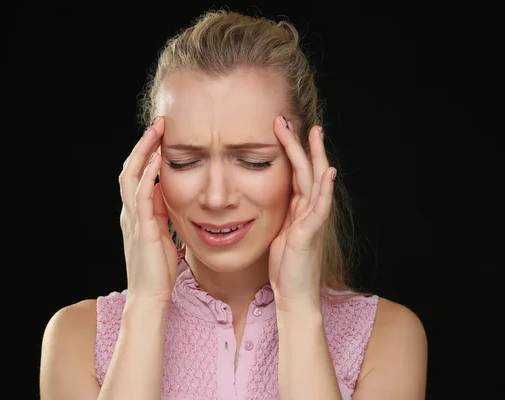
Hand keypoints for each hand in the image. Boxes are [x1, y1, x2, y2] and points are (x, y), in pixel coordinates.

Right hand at [118, 117, 177, 303]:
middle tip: (158, 124)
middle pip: (130, 169)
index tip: (163, 135)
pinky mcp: (141, 228)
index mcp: (136, 213)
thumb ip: (163, 215)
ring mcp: (132, 219)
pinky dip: (148, 175)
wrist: (150, 297)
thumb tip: (172, 195)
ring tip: (156, 132)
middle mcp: (130, 212)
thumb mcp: (164, 236)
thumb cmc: (160, 271)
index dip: (147, 153)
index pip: (137, 175)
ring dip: (143, 152)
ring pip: (130, 176)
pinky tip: (158, 160)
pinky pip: (141, 195)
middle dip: (144, 145)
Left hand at [268, 116, 335, 308]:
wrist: (294, 295)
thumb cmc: (286, 267)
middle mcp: (309, 211)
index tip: (280, 129)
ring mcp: (312, 221)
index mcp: (299, 209)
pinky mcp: (310, 234)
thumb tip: (272, 199)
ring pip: (315, 182)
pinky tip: (328, 172)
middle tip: (288, 119)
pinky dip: (324, 189)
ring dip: (314, 156)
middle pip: (307, 170)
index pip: (296, 173)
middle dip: (299, 144)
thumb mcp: (280, 234)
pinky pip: (319, 208)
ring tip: (312, 133)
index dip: (289, 151)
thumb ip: (283, 215)